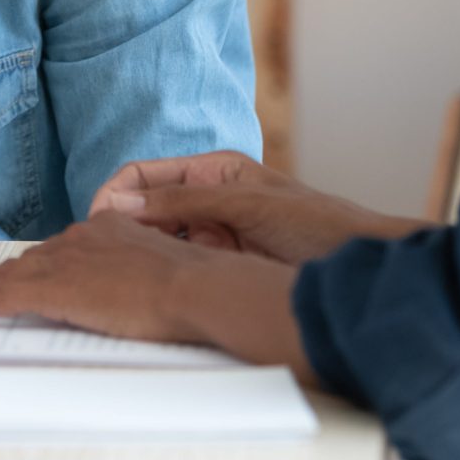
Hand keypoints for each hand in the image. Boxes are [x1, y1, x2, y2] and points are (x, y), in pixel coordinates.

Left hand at [0, 216, 317, 379]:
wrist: (198, 286)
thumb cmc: (197, 288)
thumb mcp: (165, 272)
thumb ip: (142, 276)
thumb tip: (140, 293)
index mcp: (108, 228)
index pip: (60, 250)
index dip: (34, 265)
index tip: (19, 276)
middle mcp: (81, 236)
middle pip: (29, 260)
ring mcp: (64, 259)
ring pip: (8, 276)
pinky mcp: (52, 286)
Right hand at [90, 150, 421, 265]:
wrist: (363, 269)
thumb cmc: (320, 225)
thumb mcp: (247, 205)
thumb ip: (184, 202)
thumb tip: (122, 203)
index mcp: (212, 172)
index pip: (142, 176)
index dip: (113, 196)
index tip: (96, 222)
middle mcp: (207, 202)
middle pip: (143, 210)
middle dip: (119, 228)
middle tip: (101, 255)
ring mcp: (213, 237)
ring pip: (157, 243)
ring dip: (139, 254)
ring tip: (123, 272)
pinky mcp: (222, 268)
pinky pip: (179, 268)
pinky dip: (162, 275)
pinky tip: (154, 287)